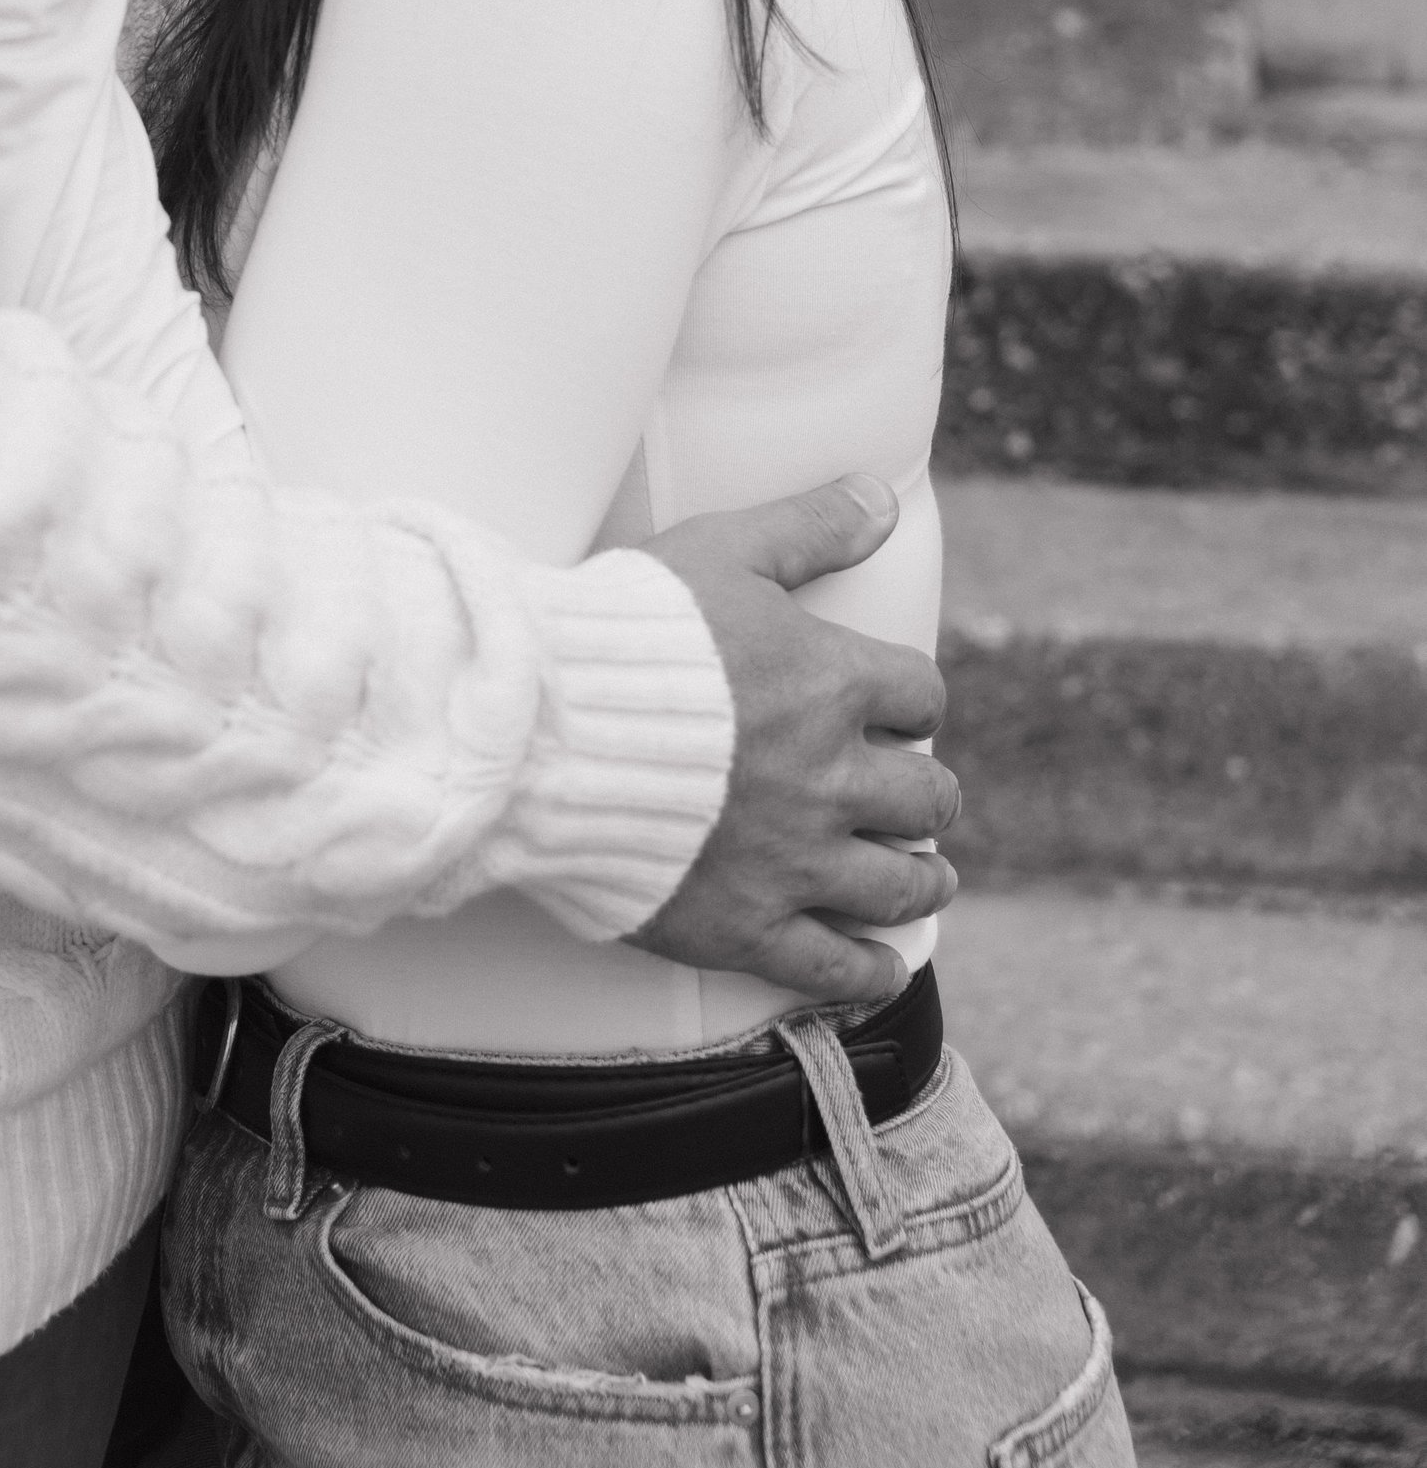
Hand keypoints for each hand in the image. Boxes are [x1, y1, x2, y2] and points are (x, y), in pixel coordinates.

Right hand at [630, 476, 959, 1006]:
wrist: (541, 730)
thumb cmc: (626, 632)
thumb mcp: (721, 551)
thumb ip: (808, 526)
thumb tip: (883, 497)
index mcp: (831, 685)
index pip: (918, 695)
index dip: (908, 700)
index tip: (895, 710)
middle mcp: (830, 778)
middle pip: (926, 796)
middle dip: (925, 793)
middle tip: (913, 795)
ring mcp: (794, 861)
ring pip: (900, 885)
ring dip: (923, 880)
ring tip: (926, 877)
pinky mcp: (747, 925)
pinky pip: (834, 966)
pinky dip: (869, 970)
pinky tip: (880, 965)